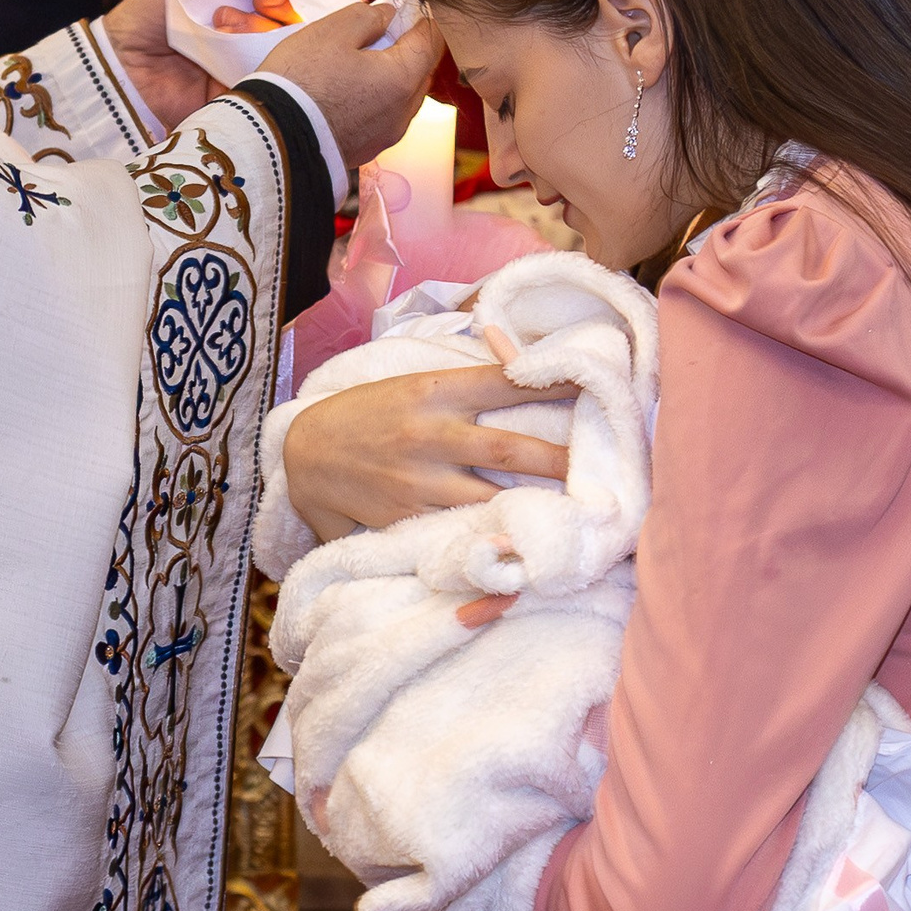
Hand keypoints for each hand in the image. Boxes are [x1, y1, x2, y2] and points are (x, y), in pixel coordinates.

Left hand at [101, 0, 275, 131]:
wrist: (118, 66)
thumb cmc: (145, 17)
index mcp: (237, 6)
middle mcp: (245, 36)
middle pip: (287, 23)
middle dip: (279, 8)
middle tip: (260, 3)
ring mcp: (242, 65)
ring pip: (279, 49)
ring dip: (259, 31)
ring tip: (224, 25)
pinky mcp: (236, 94)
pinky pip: (262, 81)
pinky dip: (256, 64)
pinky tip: (232, 50)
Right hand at [260, 0, 439, 169]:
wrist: (272, 138)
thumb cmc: (301, 81)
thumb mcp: (332, 31)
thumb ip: (369, 17)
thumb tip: (388, 16)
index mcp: (402, 78)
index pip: (431, 39)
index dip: (420, 17)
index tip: (403, 8)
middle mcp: (404, 111)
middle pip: (421, 70)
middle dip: (407, 47)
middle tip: (379, 32)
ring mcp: (387, 134)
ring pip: (404, 96)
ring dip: (392, 76)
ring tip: (359, 63)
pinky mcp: (369, 149)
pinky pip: (384, 116)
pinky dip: (376, 99)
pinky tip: (349, 91)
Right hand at [282, 364, 572, 542]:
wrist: (303, 454)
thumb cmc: (367, 413)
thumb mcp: (410, 382)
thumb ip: (463, 381)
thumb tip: (521, 364)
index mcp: (433, 390)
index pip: (505, 381)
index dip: (554, 383)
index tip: (594, 389)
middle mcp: (429, 434)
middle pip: (509, 450)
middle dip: (562, 463)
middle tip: (607, 473)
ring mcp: (417, 482)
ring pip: (489, 499)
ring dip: (532, 509)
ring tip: (577, 517)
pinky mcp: (403, 519)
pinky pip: (456, 530)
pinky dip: (489, 536)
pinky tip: (522, 546)